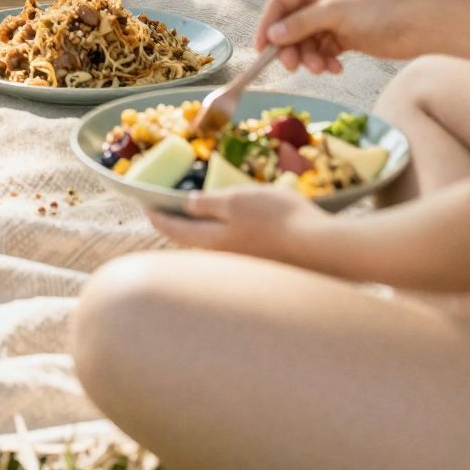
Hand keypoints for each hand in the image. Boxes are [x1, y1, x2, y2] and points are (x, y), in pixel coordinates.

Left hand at [145, 181, 323, 261]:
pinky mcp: (265, 269)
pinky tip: (236, 230)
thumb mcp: (239, 200)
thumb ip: (210, 204)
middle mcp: (225, 261)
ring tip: (198, 219)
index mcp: (213, 243)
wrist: (324, 249)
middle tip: (168, 212)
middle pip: (193, 244)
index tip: (145, 206)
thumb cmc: (278, 219)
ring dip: (202, 235)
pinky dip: (225, 239)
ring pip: (214, 250)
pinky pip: (235, 253)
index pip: (175, 231)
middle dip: (178, 228)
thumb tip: (187, 206)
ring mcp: (245, 267)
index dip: (158, 216)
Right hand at [253, 0, 426, 72]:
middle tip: (295, 67)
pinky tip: (337, 68)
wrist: (421, 25)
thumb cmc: (379, 10)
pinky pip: (324, 51)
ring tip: (323, 68)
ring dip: (310, 57)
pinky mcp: (346, 37)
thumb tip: (271, 35)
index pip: (280, 2)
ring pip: (307, 41)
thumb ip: (301, 23)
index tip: (262, 50)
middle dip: (291, 46)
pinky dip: (326, 61)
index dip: (268, 24)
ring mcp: (334, 19)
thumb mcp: (335, 13)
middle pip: (291, 25)